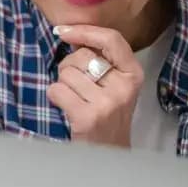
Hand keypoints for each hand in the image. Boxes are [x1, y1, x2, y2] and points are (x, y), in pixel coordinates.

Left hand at [47, 24, 143, 146]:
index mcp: (133, 74)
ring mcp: (106, 103)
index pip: (112, 39)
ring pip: (66, 73)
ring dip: (62, 84)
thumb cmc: (107, 116)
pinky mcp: (87, 117)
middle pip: (82, 56)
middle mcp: (123, 87)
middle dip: (69, 66)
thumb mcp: (115, 86)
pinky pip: (57, 90)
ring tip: (73, 99)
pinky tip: (64, 106)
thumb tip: (71, 34)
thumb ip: (102, 61)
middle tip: (76, 85)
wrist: (109, 155)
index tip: (64, 31)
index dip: (85, 31)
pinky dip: (54, 96)